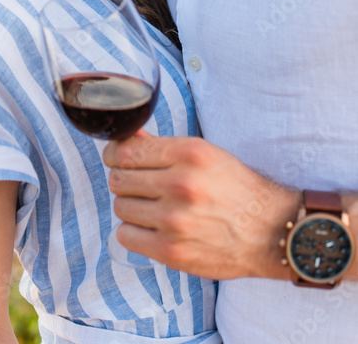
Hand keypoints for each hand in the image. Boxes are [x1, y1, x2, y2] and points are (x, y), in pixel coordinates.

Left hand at [103, 131, 299, 280]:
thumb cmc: (236, 188)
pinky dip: (135, 232)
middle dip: (125, 180)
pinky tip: (153, 227)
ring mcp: (175, 221)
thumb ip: (160, 146)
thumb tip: (125, 135)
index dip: (115, 154)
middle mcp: (180, 185)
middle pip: (119, 179)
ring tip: (153, 207)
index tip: (119, 159)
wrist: (271, 230)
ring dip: (131, 206)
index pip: (126, 151)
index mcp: (188, 154)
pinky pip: (126, 236)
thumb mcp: (203, 153)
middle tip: (141, 185)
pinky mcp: (173, 251)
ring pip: (121, 207)